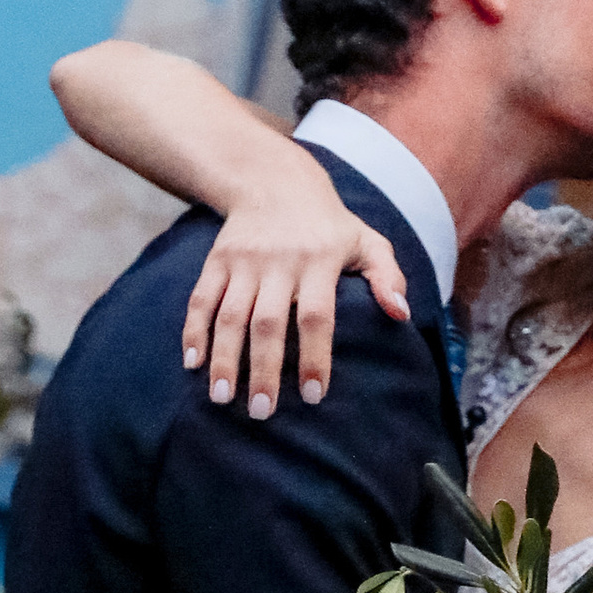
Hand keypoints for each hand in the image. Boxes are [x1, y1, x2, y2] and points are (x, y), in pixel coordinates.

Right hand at [181, 174, 409, 416]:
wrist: (276, 181)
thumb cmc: (329, 224)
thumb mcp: (367, 241)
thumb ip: (388, 276)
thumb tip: (401, 315)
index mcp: (320, 260)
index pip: (317, 315)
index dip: (314, 357)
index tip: (312, 395)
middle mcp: (280, 261)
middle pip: (268, 322)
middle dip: (263, 369)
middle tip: (261, 412)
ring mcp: (245, 261)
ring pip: (230, 315)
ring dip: (224, 358)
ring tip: (221, 398)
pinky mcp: (218, 259)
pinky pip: (201, 298)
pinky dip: (194, 330)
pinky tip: (192, 363)